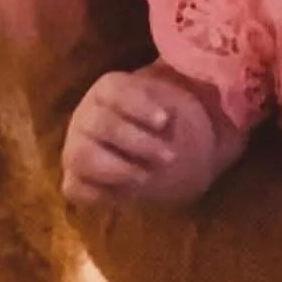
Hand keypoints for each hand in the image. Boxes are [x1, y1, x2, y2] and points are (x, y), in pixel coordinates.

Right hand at [62, 69, 223, 206]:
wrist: (160, 147)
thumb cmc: (168, 119)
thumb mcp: (178, 102)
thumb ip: (187, 94)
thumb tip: (206, 88)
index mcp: (107, 88)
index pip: (114, 90)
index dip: (138, 105)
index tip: (166, 120)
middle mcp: (85, 114)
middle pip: (100, 124)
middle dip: (136, 142)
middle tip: (168, 157)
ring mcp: (76, 146)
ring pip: (81, 156)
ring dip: (115, 169)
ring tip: (145, 177)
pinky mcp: (75, 178)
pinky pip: (75, 187)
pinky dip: (97, 192)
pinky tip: (125, 193)